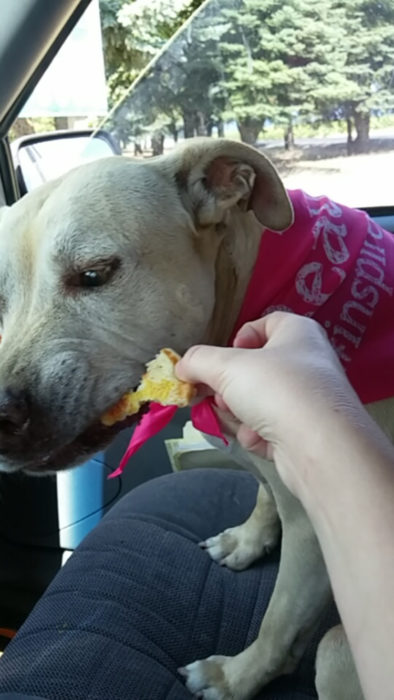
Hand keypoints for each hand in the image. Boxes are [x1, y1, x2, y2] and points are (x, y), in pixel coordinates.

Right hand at [176, 311, 361, 497]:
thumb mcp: (227, 367)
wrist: (320, 445)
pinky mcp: (307, 432)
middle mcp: (308, 361)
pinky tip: (259, 439)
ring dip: (241, 412)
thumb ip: (198, 361)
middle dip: (231, 385)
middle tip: (220, 394)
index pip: (266, 323)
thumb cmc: (276, 389)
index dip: (240, 338)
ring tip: (240, 419)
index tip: (222, 358)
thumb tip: (180, 366)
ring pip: (260, 401)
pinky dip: (259, 434)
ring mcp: (309, 399)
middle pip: (257, 368)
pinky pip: (272, 427)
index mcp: (298, 332)